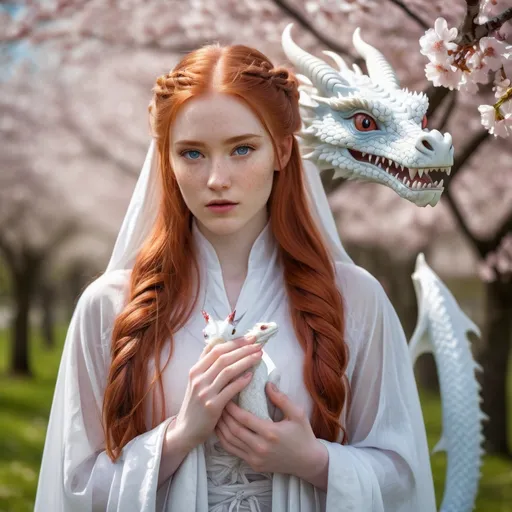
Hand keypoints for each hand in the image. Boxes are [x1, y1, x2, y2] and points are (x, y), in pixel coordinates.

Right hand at [173, 335, 262, 450]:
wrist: (186, 430)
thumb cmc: (196, 404)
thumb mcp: (196, 381)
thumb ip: (206, 364)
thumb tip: (220, 342)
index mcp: (195, 370)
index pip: (216, 349)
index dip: (234, 342)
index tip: (249, 337)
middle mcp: (198, 378)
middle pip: (224, 357)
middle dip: (243, 348)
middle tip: (258, 343)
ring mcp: (204, 392)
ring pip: (228, 370)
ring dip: (245, 361)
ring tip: (259, 356)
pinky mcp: (212, 406)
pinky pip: (230, 390)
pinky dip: (241, 381)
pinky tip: (251, 376)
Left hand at [215, 381, 327, 482]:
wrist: (308, 461)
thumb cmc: (303, 435)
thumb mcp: (297, 413)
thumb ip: (282, 399)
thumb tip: (267, 384)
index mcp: (271, 433)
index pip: (244, 418)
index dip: (232, 407)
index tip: (227, 395)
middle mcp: (260, 447)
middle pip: (233, 429)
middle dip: (223, 415)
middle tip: (218, 401)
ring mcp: (255, 458)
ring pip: (230, 441)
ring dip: (221, 427)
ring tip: (217, 413)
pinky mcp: (253, 465)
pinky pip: (233, 451)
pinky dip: (224, 439)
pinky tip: (221, 429)